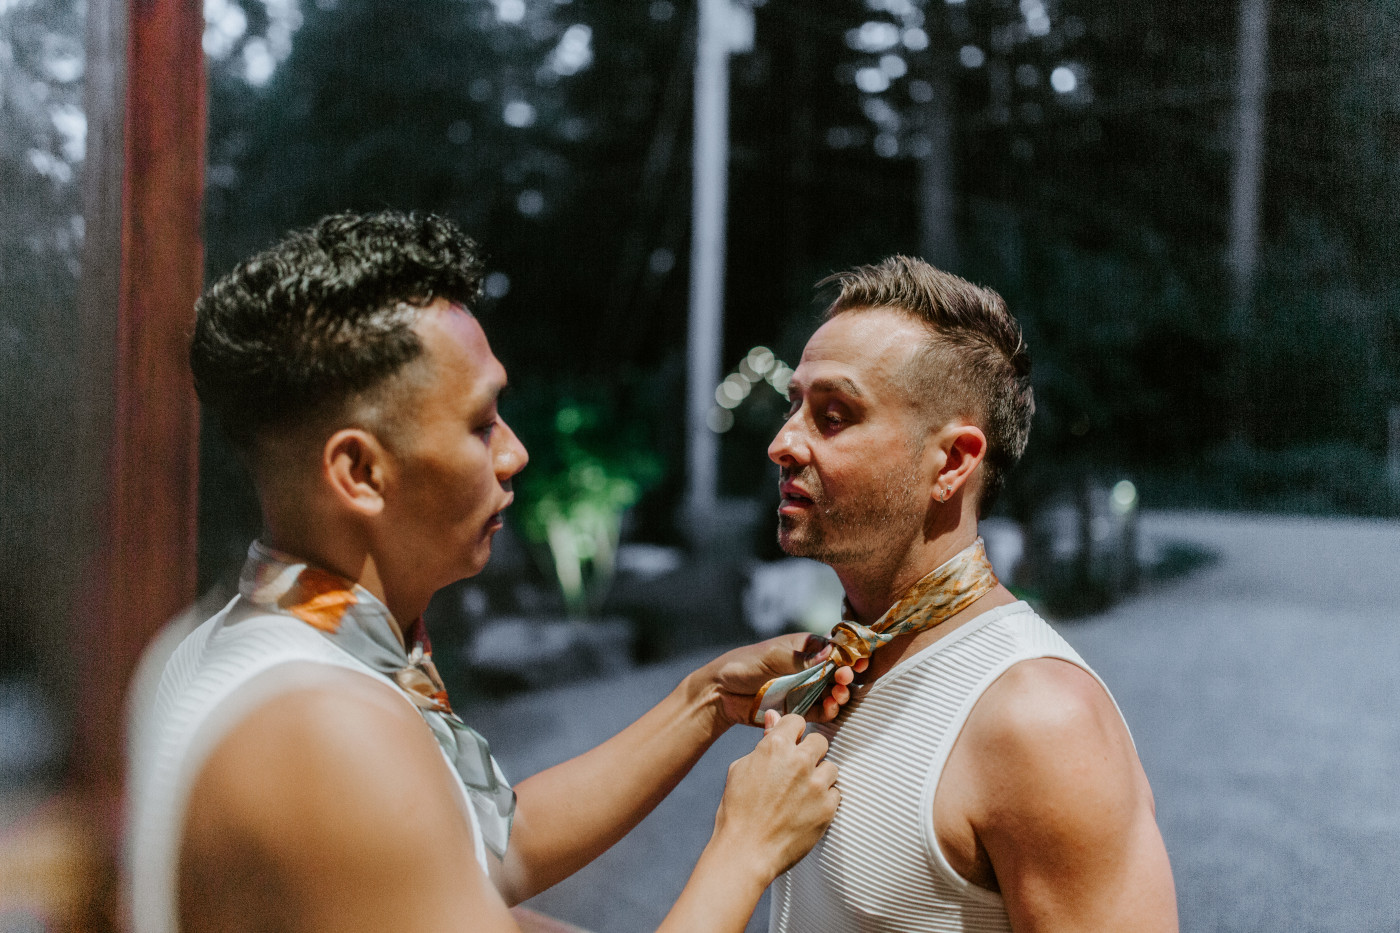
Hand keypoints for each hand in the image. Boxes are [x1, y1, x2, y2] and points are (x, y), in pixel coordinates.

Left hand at [703, 633, 868, 726]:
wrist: (722, 693)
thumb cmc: (744, 665)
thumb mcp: (772, 656)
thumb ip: (802, 657)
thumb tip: (832, 652)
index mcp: (804, 648)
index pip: (834, 649)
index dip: (849, 654)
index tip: (858, 660)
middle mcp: (808, 668)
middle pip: (838, 671)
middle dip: (847, 675)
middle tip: (846, 678)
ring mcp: (804, 689)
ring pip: (832, 692)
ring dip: (841, 693)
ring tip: (839, 694)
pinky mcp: (799, 709)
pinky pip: (820, 711)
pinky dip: (829, 710)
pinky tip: (830, 707)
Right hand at [710, 712, 839, 881]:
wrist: (746, 852)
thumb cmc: (738, 811)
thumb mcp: (741, 769)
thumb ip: (764, 742)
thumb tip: (774, 717)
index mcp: (775, 747)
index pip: (797, 721)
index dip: (793, 733)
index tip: (791, 744)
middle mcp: (800, 761)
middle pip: (820, 741)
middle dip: (810, 752)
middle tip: (798, 770)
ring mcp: (817, 785)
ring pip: (832, 767)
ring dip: (820, 776)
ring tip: (803, 793)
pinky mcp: (828, 808)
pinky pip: (836, 793)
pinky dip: (825, 799)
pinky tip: (807, 809)